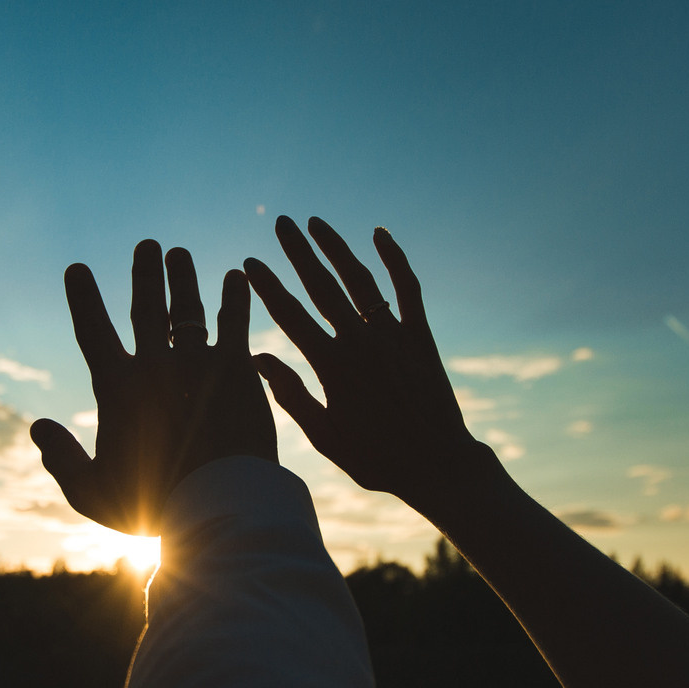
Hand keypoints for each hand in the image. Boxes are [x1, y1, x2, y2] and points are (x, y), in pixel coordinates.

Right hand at [31, 240, 277, 534]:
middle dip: (145, 273)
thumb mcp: (93, 493)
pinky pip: (234, 323)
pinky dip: (233, 298)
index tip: (76, 268)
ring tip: (180, 254)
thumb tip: (36, 427)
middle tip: (147, 246)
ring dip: (184, 277)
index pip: (92, 331)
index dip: (83, 298)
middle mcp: (155, 365)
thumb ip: (62, 460)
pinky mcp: (235, 370)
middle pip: (146, 308)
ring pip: (188, 308)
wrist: (217, 504)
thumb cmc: (154, 506)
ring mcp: (196, 363)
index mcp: (118, 389)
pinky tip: (235, 278)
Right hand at [244, 217, 490, 510]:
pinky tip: (379, 235)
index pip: (290, 315)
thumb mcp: (325, 436)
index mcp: (331, 367)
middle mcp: (360, 343)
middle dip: (298, 252)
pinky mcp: (420, 335)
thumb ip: (290, 395)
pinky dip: (394, 259)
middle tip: (282, 223)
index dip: (268, 285)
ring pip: (360, 279)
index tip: (250, 262)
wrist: (438, 464)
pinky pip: (406, 288)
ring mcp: (393, 335)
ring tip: (316, 223)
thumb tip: (257, 359)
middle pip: (322, 286)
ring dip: (336, 247)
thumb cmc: (377, 458)